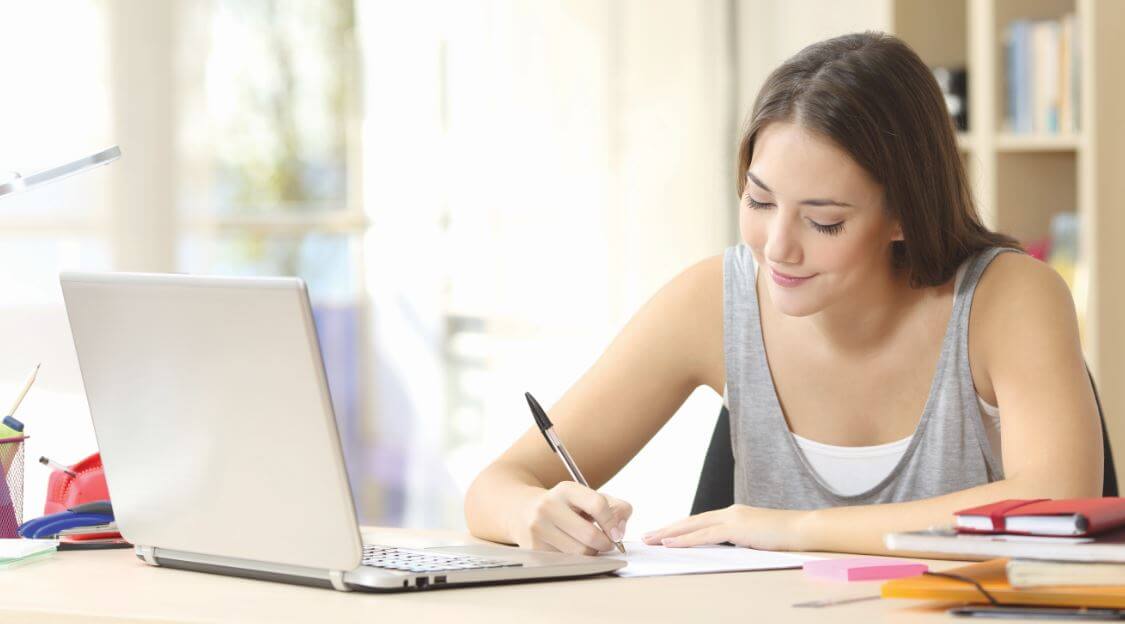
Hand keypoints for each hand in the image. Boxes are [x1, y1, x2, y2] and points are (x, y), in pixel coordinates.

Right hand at [511, 481, 631, 554]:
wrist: (523, 510)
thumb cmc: (565, 506)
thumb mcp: (588, 497)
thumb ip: (615, 508)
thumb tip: (620, 530)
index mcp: (566, 489)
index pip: (598, 505)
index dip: (612, 522)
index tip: (617, 533)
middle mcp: (549, 506)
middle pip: (590, 535)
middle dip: (605, 543)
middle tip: (606, 543)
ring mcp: (539, 527)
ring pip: (580, 552)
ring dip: (591, 552)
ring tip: (587, 543)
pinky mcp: (534, 547)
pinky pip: (568, 561)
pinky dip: (576, 558)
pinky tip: (571, 547)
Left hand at [642, 505, 810, 550]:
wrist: (803, 530)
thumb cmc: (784, 538)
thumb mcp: (755, 539)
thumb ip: (739, 541)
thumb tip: (725, 550)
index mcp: (733, 515)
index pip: (699, 521)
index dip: (679, 528)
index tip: (663, 534)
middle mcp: (729, 512)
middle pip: (690, 521)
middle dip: (667, 529)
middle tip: (647, 536)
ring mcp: (732, 518)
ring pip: (693, 526)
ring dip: (670, 533)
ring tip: (651, 540)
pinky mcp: (736, 527)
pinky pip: (705, 535)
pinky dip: (686, 539)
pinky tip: (670, 543)